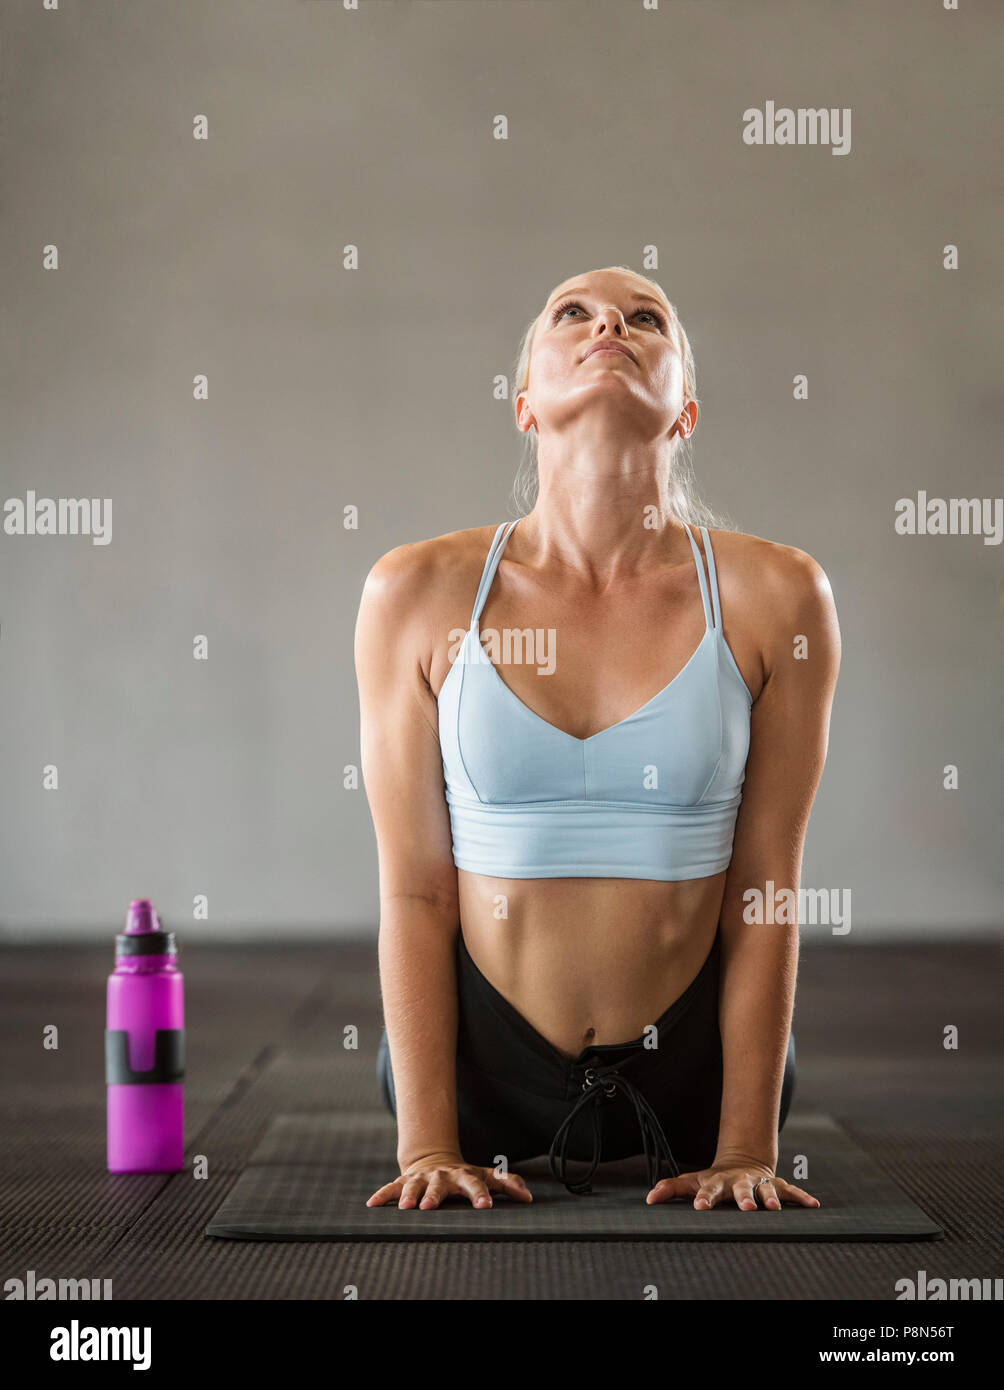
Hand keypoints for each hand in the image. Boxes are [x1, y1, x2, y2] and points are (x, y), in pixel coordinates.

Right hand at [365, 1151, 533, 1210]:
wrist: (434, 1158)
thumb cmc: (465, 1175)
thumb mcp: (486, 1175)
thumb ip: (507, 1184)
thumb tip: (529, 1197)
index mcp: (464, 1175)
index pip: (474, 1183)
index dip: (480, 1194)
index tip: (485, 1206)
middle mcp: (442, 1175)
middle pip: (440, 1185)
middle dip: (435, 1195)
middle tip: (430, 1207)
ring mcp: (422, 1178)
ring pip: (414, 1186)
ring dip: (409, 1195)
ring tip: (404, 1207)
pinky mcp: (404, 1181)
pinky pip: (391, 1187)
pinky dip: (382, 1195)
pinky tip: (372, 1204)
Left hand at [645, 1160, 820, 1210]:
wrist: (743, 1161)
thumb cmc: (714, 1179)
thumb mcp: (693, 1180)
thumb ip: (671, 1188)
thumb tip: (649, 1199)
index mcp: (718, 1183)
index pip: (709, 1191)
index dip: (704, 1198)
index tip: (699, 1207)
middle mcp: (740, 1182)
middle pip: (741, 1190)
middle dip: (744, 1198)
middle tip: (747, 1208)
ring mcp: (759, 1183)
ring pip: (767, 1189)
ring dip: (771, 1197)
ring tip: (775, 1207)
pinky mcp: (776, 1185)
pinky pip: (791, 1191)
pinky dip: (802, 1197)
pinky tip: (814, 1205)